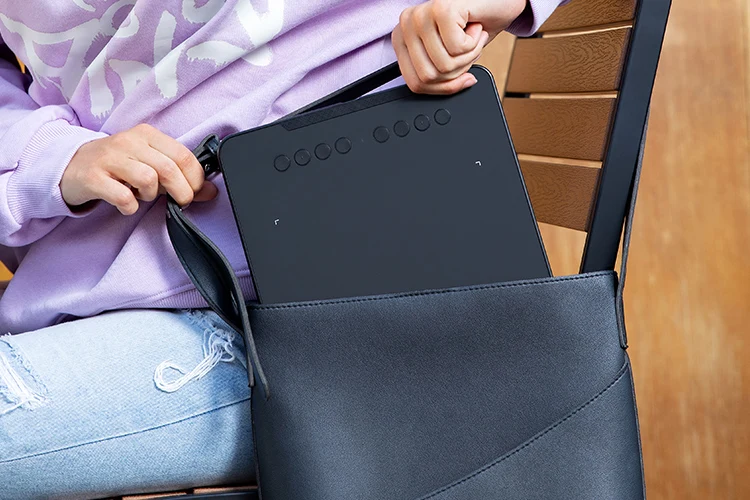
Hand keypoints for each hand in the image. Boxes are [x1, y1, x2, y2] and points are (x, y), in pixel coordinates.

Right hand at [61, 124, 217, 214]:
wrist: (70, 165)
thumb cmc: (118, 166)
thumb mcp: (150, 164)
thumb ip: (181, 176)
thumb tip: (212, 192)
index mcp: (147, 135)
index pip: (183, 154)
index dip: (196, 178)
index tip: (195, 191)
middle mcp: (129, 142)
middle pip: (168, 168)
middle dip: (181, 191)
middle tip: (178, 201)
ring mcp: (109, 158)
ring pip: (147, 179)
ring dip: (151, 195)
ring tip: (143, 196)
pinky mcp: (92, 177)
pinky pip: (122, 196)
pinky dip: (130, 206)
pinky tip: (126, 204)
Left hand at [393, 0, 526, 93]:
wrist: (498, 3)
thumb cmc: (473, 26)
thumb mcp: (450, 58)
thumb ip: (438, 76)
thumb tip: (444, 90)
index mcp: (402, 38)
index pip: (415, 84)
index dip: (442, 89)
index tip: (460, 78)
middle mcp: (406, 24)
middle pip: (428, 78)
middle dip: (458, 72)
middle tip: (468, 51)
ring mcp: (421, 15)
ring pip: (443, 66)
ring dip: (469, 56)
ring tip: (472, 37)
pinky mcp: (440, 10)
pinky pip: (457, 49)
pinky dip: (474, 43)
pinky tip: (475, 27)